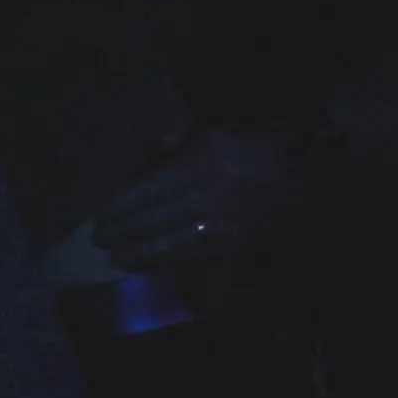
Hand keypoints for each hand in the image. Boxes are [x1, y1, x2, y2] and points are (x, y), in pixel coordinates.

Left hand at [91, 129, 294, 269]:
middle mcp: (205, 195)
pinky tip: (152, 265)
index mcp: (197, 163)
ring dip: (141, 252)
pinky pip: (195, 256)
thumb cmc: (248, 142)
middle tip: (98, 240)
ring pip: (171, 242)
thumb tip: (140, 164)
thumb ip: (171, 145)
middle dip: (124, 232)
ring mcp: (220, 223)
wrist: (299, 165)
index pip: (147, 189)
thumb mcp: (207, 131)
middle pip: (153, 219)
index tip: (99, 214)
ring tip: (117, 258)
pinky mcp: (234, 242)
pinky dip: (170, 262)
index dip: (120, 205)